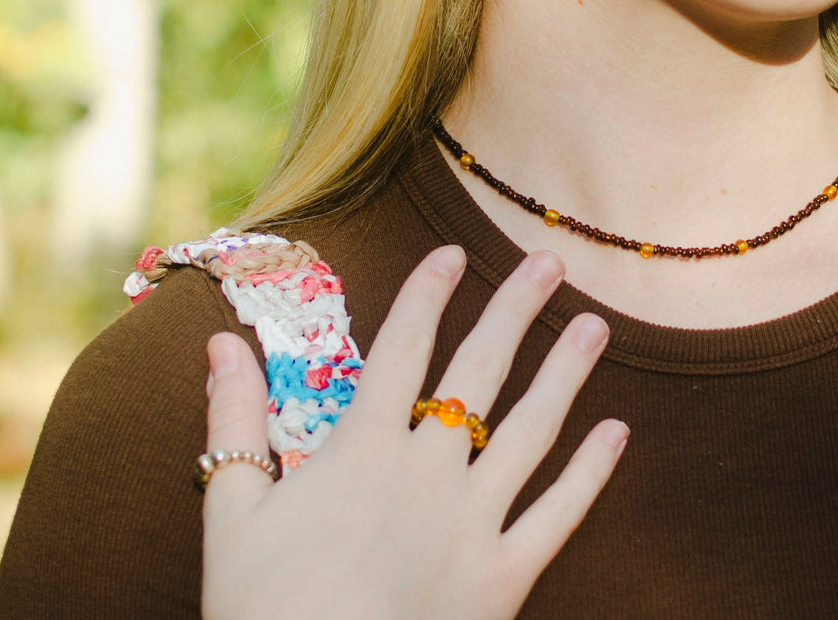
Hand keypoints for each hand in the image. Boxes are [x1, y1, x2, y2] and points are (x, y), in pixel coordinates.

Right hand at [198, 245, 626, 619]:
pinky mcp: (504, 578)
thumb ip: (233, 420)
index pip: (401, 348)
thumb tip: (220, 340)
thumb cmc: (262, 612)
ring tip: (594, 325)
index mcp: (362, 451)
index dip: (427, 295)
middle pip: (478, 372)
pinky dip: (591, 473)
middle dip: (514, 310)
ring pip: (530, 429)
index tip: (452, 253)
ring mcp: (472, 524)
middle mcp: (426, 473)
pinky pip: (558, 515)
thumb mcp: (230, 513)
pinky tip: (616, 431)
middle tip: (550, 263)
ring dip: (566, 372)